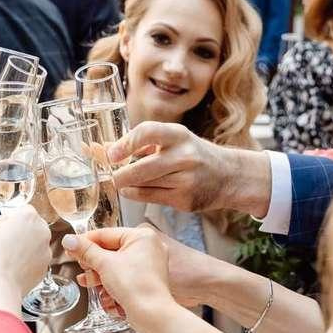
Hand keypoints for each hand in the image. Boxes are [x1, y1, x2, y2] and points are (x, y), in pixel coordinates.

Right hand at [0, 204, 51, 314]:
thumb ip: (4, 224)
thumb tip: (6, 224)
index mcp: (29, 216)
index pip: (25, 211)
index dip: (13, 220)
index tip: (4, 228)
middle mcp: (42, 231)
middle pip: (34, 227)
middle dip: (23, 234)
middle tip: (6, 244)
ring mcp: (46, 251)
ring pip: (37, 245)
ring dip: (26, 249)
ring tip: (9, 259)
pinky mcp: (45, 268)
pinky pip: (37, 261)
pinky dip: (28, 264)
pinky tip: (14, 269)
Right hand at [64, 225, 224, 310]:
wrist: (152, 315)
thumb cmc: (136, 287)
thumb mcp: (104, 264)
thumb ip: (85, 251)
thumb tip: (70, 240)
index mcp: (142, 236)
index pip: (106, 234)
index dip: (85, 241)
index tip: (70, 246)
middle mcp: (148, 248)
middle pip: (111, 249)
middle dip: (93, 261)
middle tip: (79, 265)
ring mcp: (149, 265)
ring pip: (116, 263)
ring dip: (98, 272)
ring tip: (86, 280)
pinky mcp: (146, 280)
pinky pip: (124, 275)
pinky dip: (111, 280)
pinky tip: (99, 289)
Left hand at [109, 122, 271, 218]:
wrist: (229, 176)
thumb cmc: (193, 154)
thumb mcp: (173, 140)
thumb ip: (140, 143)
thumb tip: (102, 149)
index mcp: (178, 135)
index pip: (148, 132)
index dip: (126, 143)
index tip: (111, 154)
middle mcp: (184, 156)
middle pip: (142, 168)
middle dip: (120, 175)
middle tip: (109, 175)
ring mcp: (186, 180)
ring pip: (145, 185)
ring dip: (127, 185)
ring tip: (120, 181)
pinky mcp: (185, 200)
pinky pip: (151, 198)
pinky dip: (136, 194)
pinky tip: (131, 191)